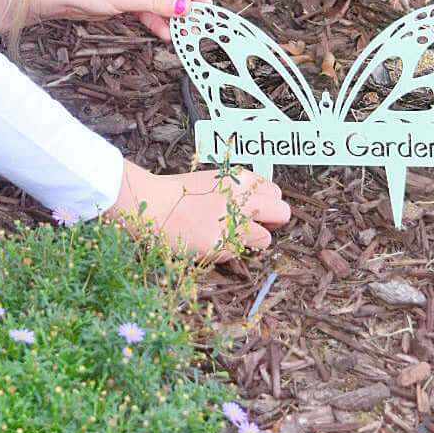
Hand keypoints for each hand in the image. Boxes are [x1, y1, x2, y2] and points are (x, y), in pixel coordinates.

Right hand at [106, 159, 289, 260]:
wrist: (152, 204)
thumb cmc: (177, 192)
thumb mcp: (212, 180)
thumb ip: (237, 190)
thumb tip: (258, 205)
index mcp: (239, 178)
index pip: (275, 192)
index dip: (268, 203)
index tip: (257, 210)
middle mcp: (242, 198)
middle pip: (282, 212)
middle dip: (273, 221)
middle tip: (255, 226)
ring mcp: (234, 222)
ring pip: (265, 238)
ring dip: (252, 240)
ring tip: (230, 237)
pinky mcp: (222, 244)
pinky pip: (239, 253)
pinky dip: (229, 251)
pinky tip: (211, 242)